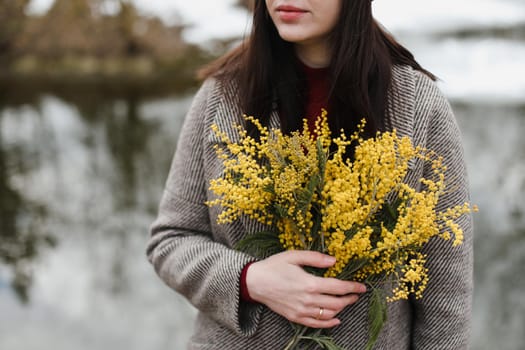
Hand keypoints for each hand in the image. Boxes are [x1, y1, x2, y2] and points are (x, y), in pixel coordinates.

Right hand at [245, 250, 366, 327]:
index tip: (362, 287)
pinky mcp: (295, 317)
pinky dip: (328, 323)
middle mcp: (307, 300)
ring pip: (328, 314)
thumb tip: (334, 261)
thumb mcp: (294, 256)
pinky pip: (316, 324)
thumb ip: (315, 258)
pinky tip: (336, 320)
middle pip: (336, 303)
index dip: (352, 287)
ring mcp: (301, 311)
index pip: (338, 288)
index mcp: (309, 283)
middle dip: (349, 299)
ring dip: (341, 309)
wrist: (255, 282)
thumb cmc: (274, 266)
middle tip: (355, 294)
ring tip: (346, 302)